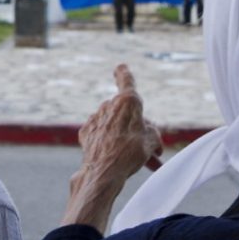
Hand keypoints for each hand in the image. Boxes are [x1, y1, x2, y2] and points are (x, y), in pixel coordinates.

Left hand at [61, 64, 162, 232]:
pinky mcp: (86, 131)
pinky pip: (103, 133)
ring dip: (127, 139)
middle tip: (152, 151)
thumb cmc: (130, 154)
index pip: (126, 79)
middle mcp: (109, 105)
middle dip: (138, 129)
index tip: (120, 67)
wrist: (103, 173)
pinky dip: (110, 142)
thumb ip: (152, 133)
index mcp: (128, 101)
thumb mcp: (152, 142)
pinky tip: (118, 156)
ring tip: (139, 160)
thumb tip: (148, 137)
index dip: (124, 73)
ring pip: (116, 126)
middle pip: (127, 113)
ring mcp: (96, 117)